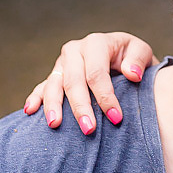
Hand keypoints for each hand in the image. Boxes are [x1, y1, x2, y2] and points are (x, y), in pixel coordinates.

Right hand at [23, 32, 156, 133]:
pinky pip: (41, 87)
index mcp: (96, 43)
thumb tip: (131, 74)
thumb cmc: (133, 58)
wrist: (122, 58)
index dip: (105, 96)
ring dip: (53, 106)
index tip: (116, 118)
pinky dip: (35, 98)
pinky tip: (30, 111)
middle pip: (73, 81)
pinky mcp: (54, 75)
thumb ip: (139, 60)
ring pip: (53, 84)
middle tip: (89, 130)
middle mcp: (75, 51)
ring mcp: (62, 63)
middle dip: (80, 107)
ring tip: (55, 125)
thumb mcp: (142, 53)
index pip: (96, 72)